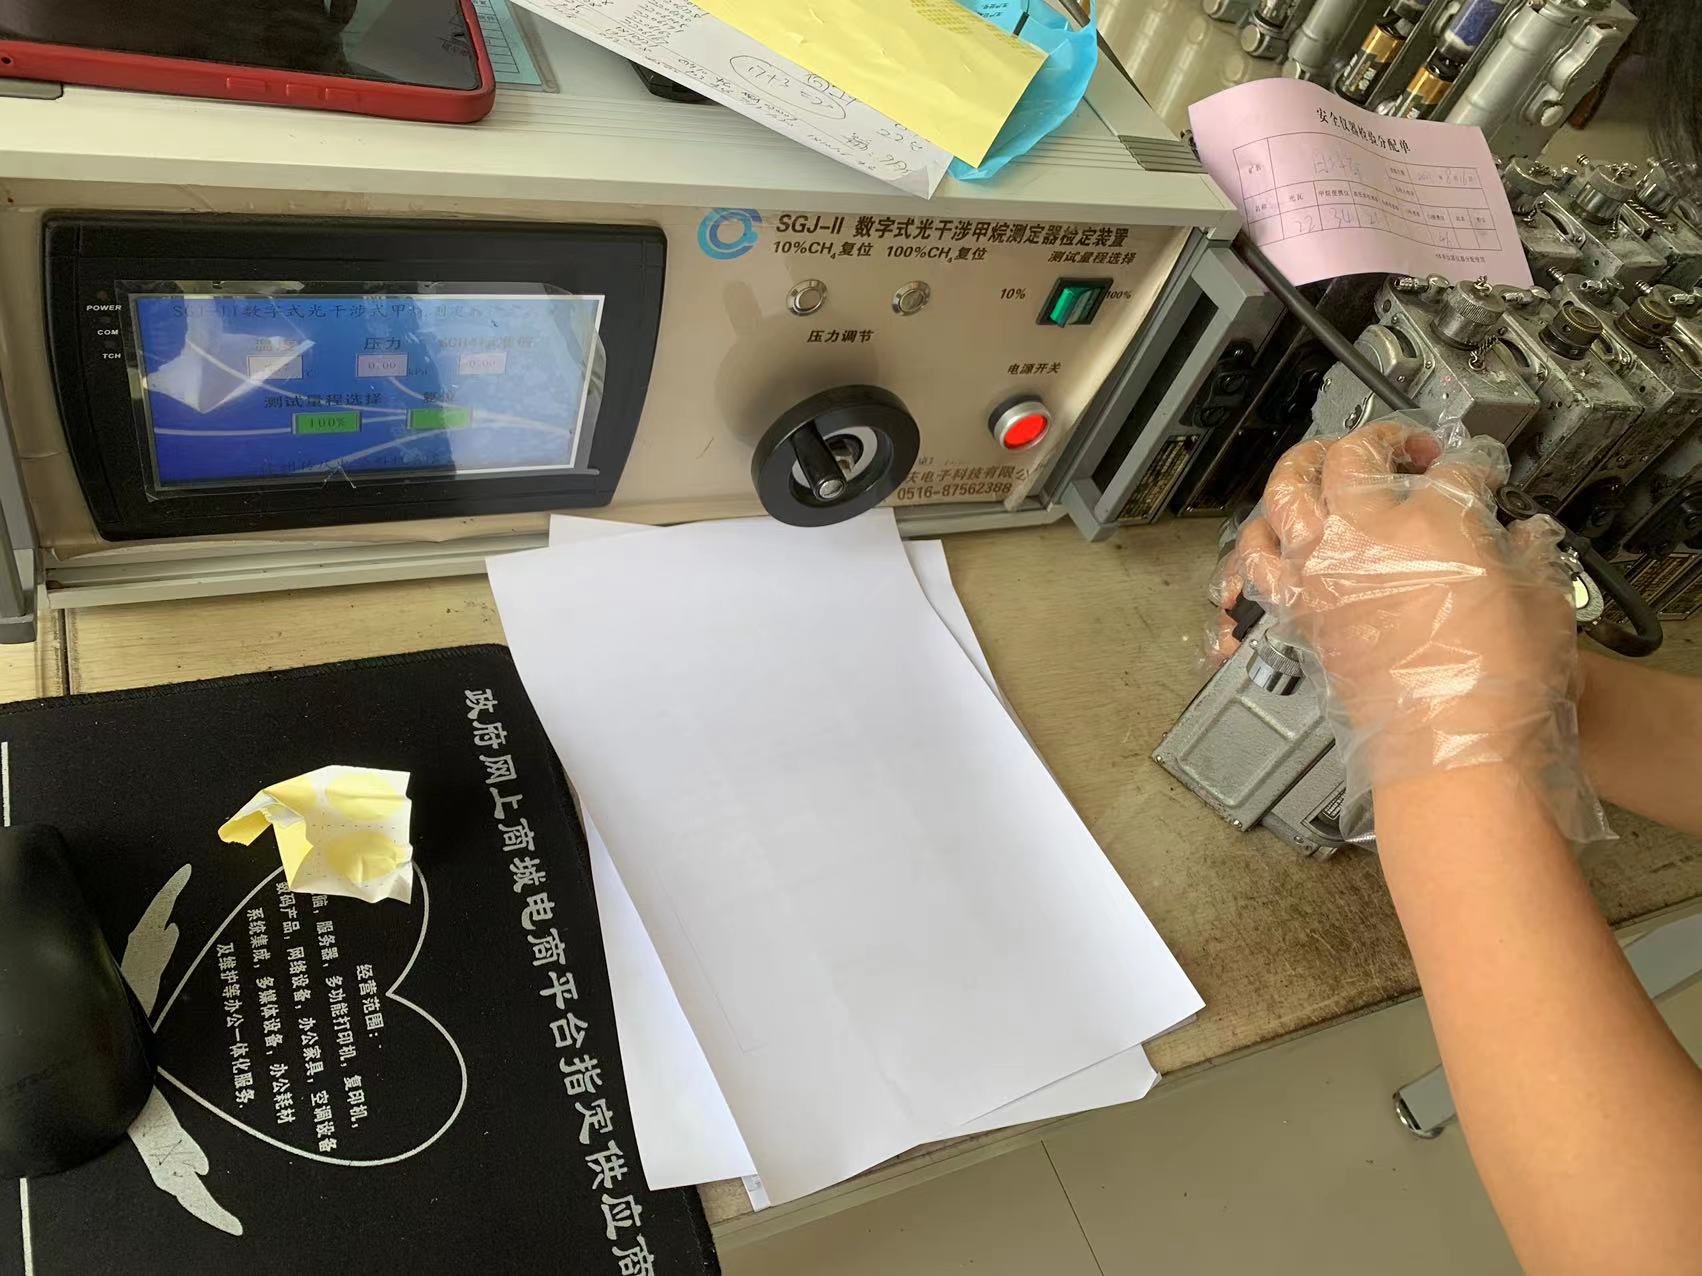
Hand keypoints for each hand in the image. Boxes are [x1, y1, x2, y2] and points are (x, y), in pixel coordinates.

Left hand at [1224, 423, 1601, 837]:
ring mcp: (1320, 571)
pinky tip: (1275, 541)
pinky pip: (1256, 563)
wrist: (1454, 744)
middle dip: (1376, 441)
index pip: (1453, 469)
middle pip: (1349, 456)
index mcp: (1434, 518)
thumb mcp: (1543, 598)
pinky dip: (1259, 545)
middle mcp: (1364, 535)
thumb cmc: (1500, 679)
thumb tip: (1524, 534)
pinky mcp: (1297, 612)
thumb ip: (1530, 552)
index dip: (1470, 467)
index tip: (1477, 476)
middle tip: (1397, 451)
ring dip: (1301, 473)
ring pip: (1284, 493)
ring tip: (1321, 472)